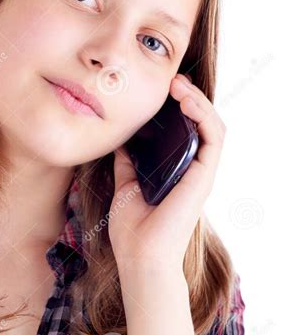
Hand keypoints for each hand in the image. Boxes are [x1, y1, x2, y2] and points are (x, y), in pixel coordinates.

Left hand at [108, 73, 226, 274]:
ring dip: (198, 100)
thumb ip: (128, 162)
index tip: (161, 88)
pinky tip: (186, 100)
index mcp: (176, 170)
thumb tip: (121, 139)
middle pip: (200, 123)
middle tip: (170, 80)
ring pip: (211, 125)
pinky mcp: (204, 176)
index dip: (177, 107)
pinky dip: (203, 115)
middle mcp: (192, 168)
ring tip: (178, 84)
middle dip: (188, 97)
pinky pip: (213, 137)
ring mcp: (201, 172)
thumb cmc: (133, 228)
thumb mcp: (125, 184)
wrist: (139, 255)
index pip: (185, 130)